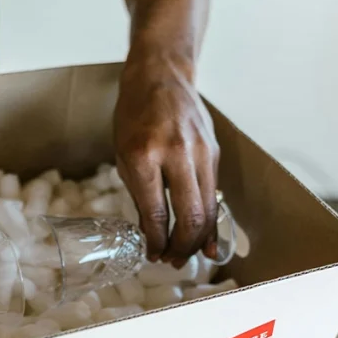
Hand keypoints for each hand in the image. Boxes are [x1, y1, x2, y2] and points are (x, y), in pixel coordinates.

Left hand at [114, 52, 219, 266]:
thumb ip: (139, 193)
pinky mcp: (214, 152)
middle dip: (182, 247)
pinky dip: (211, 219)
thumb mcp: (123, 154)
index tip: (152, 254)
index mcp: (144, 155)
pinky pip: (214, 194)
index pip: (156, 212)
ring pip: (209, 208)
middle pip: (190, 215)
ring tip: (188, 256)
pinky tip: (206, 238)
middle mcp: (176, 154)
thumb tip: (152, 234)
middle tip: (173, 262)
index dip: (156, 241)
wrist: (161, 76)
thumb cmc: (134, 116)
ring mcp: (200, 152)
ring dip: (199, 238)